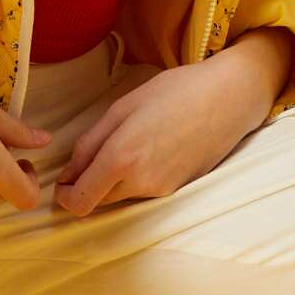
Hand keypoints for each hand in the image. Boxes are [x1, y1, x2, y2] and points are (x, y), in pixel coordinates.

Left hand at [54, 29, 292, 216]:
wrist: (230, 98)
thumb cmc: (176, 92)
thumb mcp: (123, 107)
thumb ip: (89, 143)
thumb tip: (69, 173)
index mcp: (121, 158)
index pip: (79, 202)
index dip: (64, 194)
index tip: (64, 179)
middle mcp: (141, 182)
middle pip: (97, 200)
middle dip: (88, 183)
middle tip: (95, 152)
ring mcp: (162, 190)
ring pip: (120, 196)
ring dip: (113, 179)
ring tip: (129, 142)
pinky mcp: (178, 190)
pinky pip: (143, 191)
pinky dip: (137, 177)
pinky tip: (151, 148)